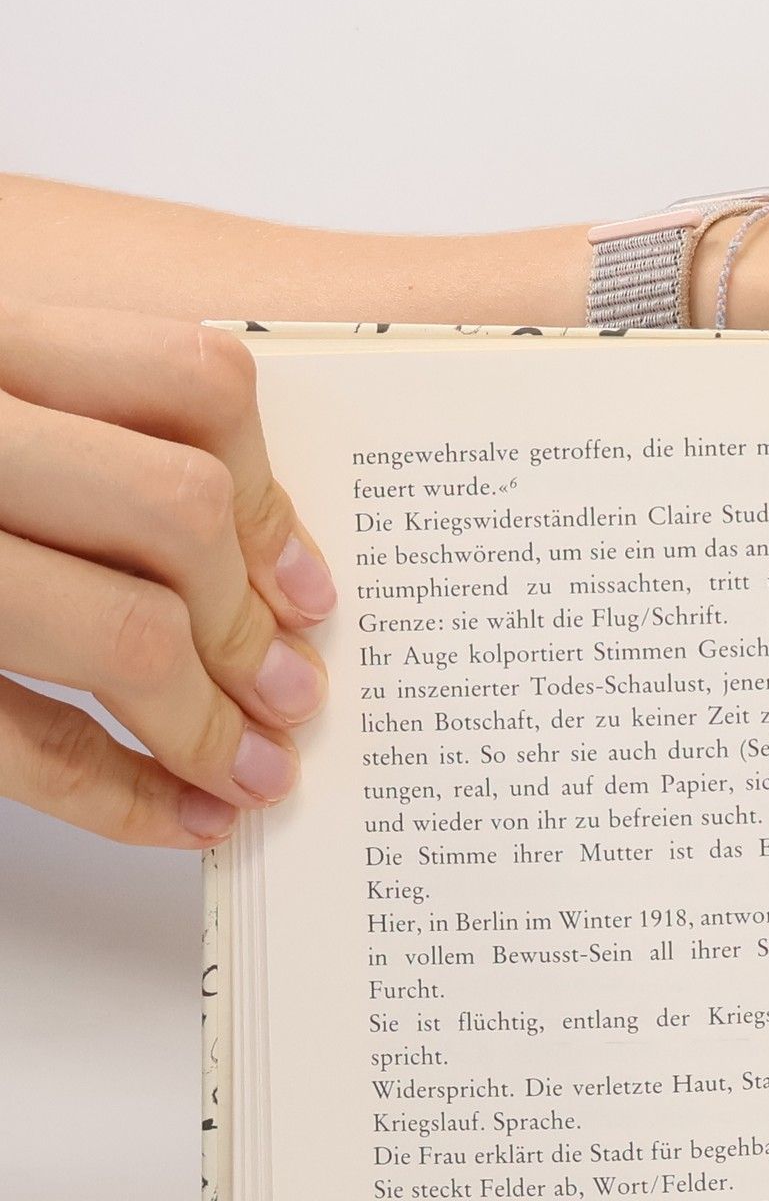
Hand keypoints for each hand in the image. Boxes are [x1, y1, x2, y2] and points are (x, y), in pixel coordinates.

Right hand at [0, 300, 333, 846]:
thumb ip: (76, 432)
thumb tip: (265, 564)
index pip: (191, 380)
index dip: (271, 500)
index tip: (306, 586)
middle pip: (176, 512)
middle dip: (250, 624)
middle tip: (290, 693)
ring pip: (119, 630)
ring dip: (208, 722)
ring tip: (254, 769)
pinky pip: (22, 746)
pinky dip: (125, 799)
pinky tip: (184, 820)